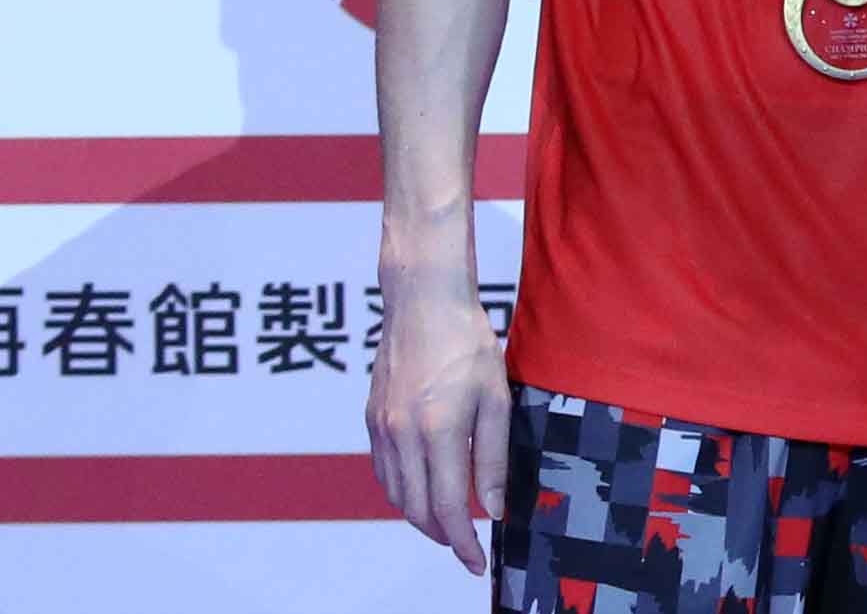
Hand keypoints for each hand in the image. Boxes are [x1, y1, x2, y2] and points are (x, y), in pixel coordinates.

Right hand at [365, 286, 510, 574]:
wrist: (422, 303)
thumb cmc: (469, 344)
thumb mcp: (496, 399)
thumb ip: (493, 458)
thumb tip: (494, 508)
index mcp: (438, 430)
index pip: (449, 507)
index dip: (464, 543)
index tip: (478, 563)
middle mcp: (401, 435)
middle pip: (418, 510)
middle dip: (443, 536)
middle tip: (468, 547)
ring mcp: (380, 428)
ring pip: (396, 495)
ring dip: (422, 516)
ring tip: (451, 523)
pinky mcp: (370, 420)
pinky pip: (384, 471)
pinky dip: (404, 490)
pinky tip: (425, 488)